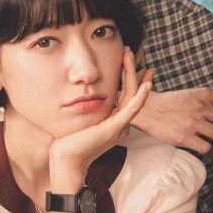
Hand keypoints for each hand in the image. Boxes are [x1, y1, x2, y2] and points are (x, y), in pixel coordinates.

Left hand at [49, 47, 150, 186]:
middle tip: (129, 50)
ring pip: (132, 95)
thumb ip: (88, 108)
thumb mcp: (81, 119)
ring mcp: (119, 127)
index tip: (128, 59)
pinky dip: (140, 96)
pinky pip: (132, 110)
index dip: (129, 75)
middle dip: (130, 69)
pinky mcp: (114, 129)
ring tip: (130, 56)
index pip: (125, 94)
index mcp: (115, 122)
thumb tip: (82, 93)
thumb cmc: (68, 142)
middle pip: (130, 91)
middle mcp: (121, 124)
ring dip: (132, 73)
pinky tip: (146, 84)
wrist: (66, 162)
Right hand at [132, 73, 212, 154]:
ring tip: (206, 137)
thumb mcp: (192, 93)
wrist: (146, 109)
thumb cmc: (171, 103)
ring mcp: (193, 123)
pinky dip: (207, 149)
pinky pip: (208, 148)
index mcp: (205, 94)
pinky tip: (200, 145)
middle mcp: (201, 108)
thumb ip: (210, 100)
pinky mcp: (184, 138)